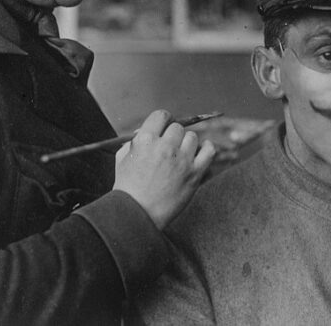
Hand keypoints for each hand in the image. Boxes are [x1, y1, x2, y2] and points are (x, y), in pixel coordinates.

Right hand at [113, 110, 215, 229]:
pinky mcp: (194, 173)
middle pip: (177, 127)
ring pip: (192, 137)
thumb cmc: (128, 188)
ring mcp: (181, 160)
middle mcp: (164, 147)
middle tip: (170, 146)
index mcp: (145, 140)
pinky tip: (202, 149)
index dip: (164, 120)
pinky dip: (206, 148)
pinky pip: (209, 151)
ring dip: (187, 143)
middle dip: (173, 135)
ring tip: (180, 155)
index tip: (165, 126)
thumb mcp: (122, 159)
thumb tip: (144, 131)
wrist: (138, 214)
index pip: (161, 116)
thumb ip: (134, 142)